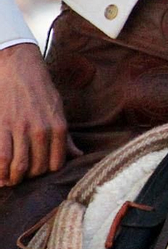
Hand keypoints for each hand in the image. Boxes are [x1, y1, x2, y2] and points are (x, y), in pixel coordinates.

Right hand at [0, 43, 78, 184]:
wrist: (18, 69)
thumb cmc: (40, 91)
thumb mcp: (59, 111)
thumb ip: (65, 136)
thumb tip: (77, 156)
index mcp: (58, 127)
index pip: (56, 163)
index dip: (46, 172)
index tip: (38, 173)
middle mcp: (41, 131)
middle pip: (37, 167)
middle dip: (30, 176)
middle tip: (22, 177)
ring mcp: (21, 129)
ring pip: (19, 166)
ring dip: (14, 177)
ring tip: (10, 179)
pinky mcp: (2, 126)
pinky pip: (1, 156)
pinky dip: (0, 170)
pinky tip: (0, 174)